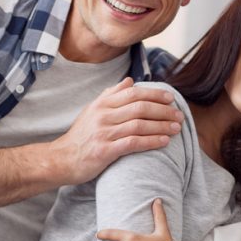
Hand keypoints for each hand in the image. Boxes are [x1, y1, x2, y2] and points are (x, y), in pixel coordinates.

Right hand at [52, 78, 183, 185]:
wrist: (61, 159)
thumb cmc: (79, 137)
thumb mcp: (91, 111)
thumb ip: (110, 95)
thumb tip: (130, 81)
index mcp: (101, 104)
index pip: (133, 93)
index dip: (154, 94)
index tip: (171, 98)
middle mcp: (103, 115)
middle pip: (140, 107)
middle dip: (163, 110)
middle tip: (179, 115)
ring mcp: (104, 133)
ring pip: (139, 124)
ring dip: (161, 126)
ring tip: (176, 129)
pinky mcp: (105, 150)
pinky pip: (133, 143)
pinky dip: (151, 141)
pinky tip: (164, 142)